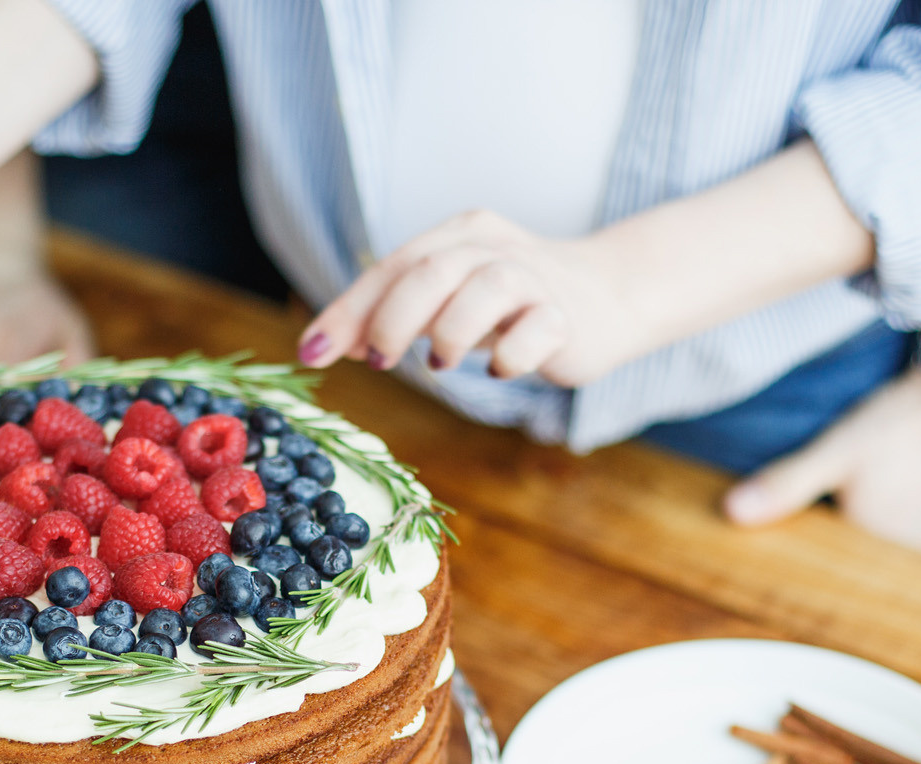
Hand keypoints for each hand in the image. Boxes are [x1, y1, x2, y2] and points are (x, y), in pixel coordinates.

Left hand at [296, 210, 641, 386]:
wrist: (608, 295)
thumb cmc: (512, 302)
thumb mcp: (446, 299)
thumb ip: (392, 313)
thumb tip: (328, 344)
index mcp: (459, 235)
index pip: (392, 267)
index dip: (349, 310)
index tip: (313, 352)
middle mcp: (494, 247)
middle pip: (433, 271)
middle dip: (394, 320)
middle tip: (381, 361)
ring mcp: (536, 279)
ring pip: (486, 289)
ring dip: (450, 334)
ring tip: (442, 364)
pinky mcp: (568, 316)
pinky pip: (536, 332)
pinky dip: (509, 358)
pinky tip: (501, 370)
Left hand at [721, 369, 920, 554]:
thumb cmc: (904, 420)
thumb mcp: (836, 450)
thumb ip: (785, 486)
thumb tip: (732, 513)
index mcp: (878, 548)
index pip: (829, 562)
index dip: (814, 540)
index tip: (809, 517)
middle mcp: (915, 556)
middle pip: (863, 557)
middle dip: (846, 535)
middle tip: (841, 495)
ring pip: (893, 547)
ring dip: (879, 528)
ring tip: (874, 489)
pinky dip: (906, 518)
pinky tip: (899, 488)